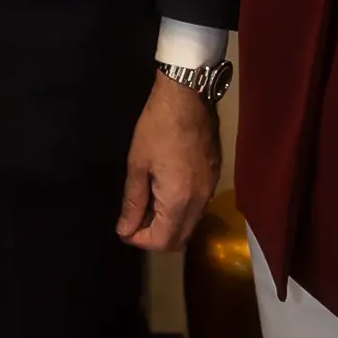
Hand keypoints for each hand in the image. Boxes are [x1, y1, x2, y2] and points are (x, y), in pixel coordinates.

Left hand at [116, 73, 219, 252]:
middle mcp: (200, 202)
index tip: (123, 228)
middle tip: (134, 218)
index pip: (161, 241)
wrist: (187, 96)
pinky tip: (165, 191)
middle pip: (179, 239)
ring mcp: (210, 189)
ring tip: (147, 204)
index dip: (139, 240)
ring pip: (190, 224)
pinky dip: (181, 210)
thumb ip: (133, 201)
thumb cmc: (157, 127)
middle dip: (154, 236)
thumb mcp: (137, 164)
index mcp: (179, 201)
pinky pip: (198, 207)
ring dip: (168, 224)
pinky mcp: (214, 176)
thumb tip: (125, 229)